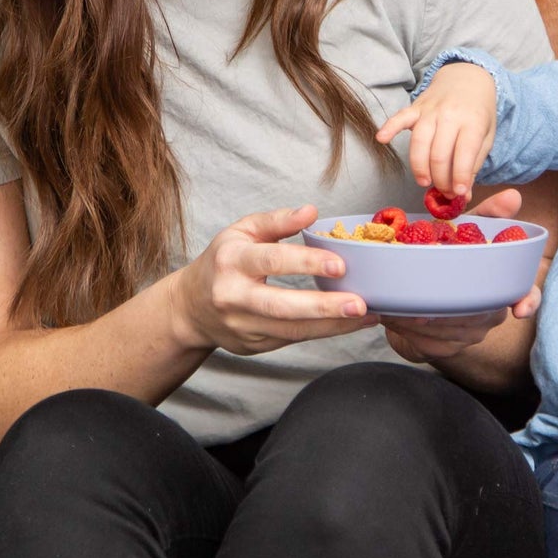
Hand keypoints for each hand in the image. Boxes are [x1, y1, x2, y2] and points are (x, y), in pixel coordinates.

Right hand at [171, 205, 378, 355]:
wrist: (190, 307)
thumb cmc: (223, 262)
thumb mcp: (241, 232)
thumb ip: (276, 221)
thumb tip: (311, 212)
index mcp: (231, 261)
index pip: (272, 261)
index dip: (306, 263)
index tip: (339, 265)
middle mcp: (233, 297)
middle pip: (281, 306)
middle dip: (324, 307)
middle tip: (360, 303)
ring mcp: (242, 326)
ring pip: (291, 331)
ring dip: (333, 325)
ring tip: (367, 316)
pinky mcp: (254, 346)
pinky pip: (293, 340)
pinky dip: (324, 332)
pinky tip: (349, 324)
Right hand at [375, 62, 496, 197]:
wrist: (467, 78)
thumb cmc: (478, 112)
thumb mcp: (486, 136)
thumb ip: (473, 165)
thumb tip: (462, 194)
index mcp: (473, 122)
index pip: (464, 153)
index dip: (460, 177)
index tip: (458, 193)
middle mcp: (450, 115)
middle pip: (438, 153)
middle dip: (439, 178)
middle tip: (442, 191)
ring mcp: (430, 110)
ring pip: (419, 142)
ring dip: (419, 166)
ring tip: (424, 182)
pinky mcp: (415, 107)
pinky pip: (400, 117)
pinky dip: (389, 127)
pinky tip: (381, 139)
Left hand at [380, 188, 540, 361]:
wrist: (419, 296)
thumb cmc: (449, 259)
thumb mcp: (465, 231)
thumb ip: (487, 215)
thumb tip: (513, 195)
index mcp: (500, 286)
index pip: (526, 295)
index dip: (528, 302)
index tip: (520, 309)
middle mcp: (490, 314)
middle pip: (475, 313)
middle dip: (447, 300)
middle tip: (421, 286)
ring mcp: (469, 334)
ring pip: (448, 327)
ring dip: (421, 312)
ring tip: (397, 295)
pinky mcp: (445, 347)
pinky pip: (428, 340)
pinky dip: (408, 325)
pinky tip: (394, 312)